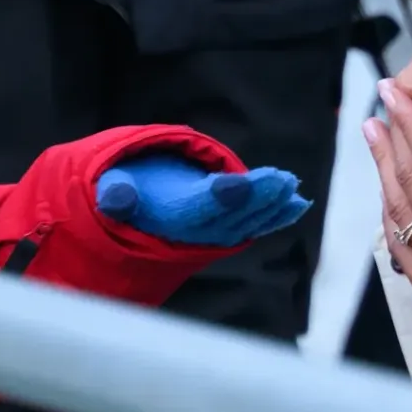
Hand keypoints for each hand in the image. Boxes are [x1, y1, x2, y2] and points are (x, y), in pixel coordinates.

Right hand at [96, 154, 309, 246]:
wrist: (137, 212)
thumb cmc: (128, 187)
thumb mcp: (112, 184)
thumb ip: (115, 192)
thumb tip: (117, 198)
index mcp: (172, 216)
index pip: (198, 208)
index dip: (218, 197)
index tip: (237, 184)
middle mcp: (197, 230)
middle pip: (231, 213)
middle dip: (257, 197)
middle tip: (281, 179)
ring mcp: (216, 231)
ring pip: (248, 219)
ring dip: (272, 204)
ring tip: (290, 186)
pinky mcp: (230, 227)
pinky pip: (256, 223)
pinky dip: (278, 215)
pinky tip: (298, 203)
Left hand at [365, 80, 411, 401]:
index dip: (411, 129)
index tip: (396, 98)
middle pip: (409, 179)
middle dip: (392, 136)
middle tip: (378, 100)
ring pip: (398, 205)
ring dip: (382, 167)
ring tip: (372, 136)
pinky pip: (398, 240)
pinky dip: (387, 211)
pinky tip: (384, 201)